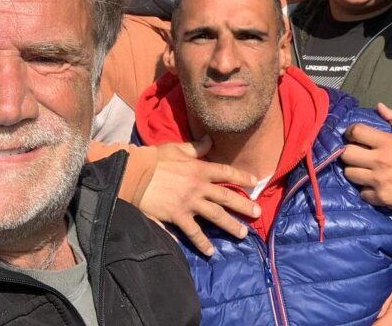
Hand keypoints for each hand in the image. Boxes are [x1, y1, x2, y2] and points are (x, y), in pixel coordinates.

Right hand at [138, 137, 260, 256]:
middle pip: (226, 197)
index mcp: (199, 169)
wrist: (134, 174)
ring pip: (215, 216)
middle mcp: (198, 187)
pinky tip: (210, 251)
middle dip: (244, 206)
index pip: (226, 173)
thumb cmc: (154, 159)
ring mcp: (188, 203)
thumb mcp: (176, 149)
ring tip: (242, 234)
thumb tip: (210, 140)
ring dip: (230, 226)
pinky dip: (202, 242)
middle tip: (257, 213)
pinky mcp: (177, 216)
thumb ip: (195, 147)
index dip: (241, 177)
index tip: (254, 182)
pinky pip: (193, 232)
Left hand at [342, 104, 391, 212]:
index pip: (356, 132)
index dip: (351, 132)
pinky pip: (362, 192)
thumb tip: (379, 106)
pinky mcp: (381, 198)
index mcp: (388, 143)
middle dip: (348, 152)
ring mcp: (379, 181)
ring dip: (354, 171)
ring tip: (362, 170)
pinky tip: (373, 186)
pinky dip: (366, 190)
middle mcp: (380, 161)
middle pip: (347, 154)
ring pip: (350, 174)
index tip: (354, 135)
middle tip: (356, 153)